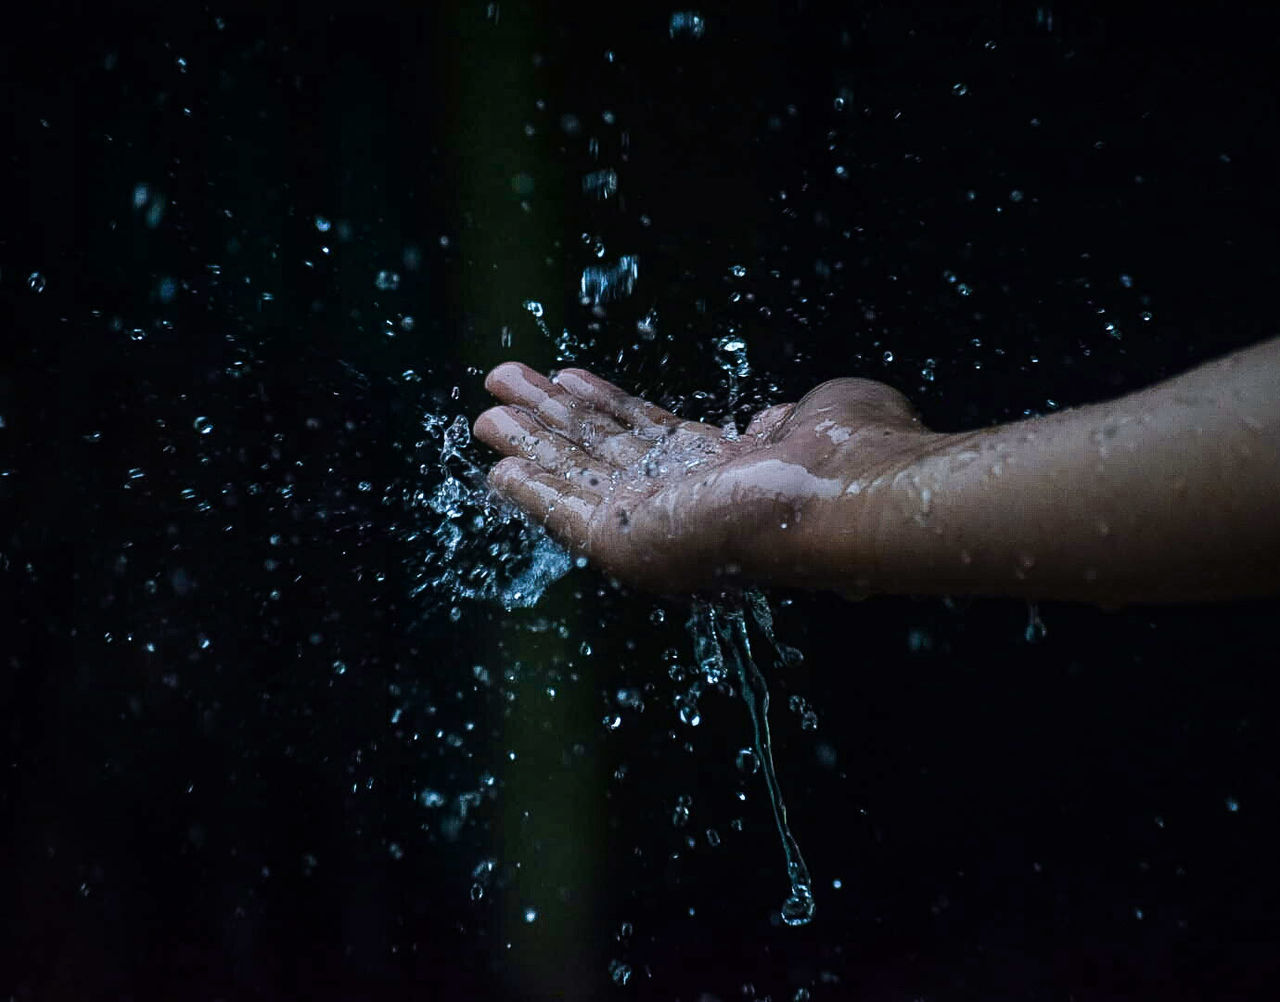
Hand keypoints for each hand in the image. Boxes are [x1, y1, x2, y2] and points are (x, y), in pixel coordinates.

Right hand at [474, 362, 944, 593]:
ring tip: (485, 412)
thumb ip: (782, 423)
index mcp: (719, 471)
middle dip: (548, 415)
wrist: (850, 490)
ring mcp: (651, 522)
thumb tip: (771, 422)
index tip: (564, 377)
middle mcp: (679, 499)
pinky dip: (531, 492)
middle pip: (595, 450)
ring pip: (573, 473)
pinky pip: (565, 514)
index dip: (600, 404)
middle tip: (501, 382)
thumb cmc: (853, 453)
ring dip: (528, 441)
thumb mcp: (814, 420)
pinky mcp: (626, 542)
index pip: (643, 434)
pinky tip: (497, 470)